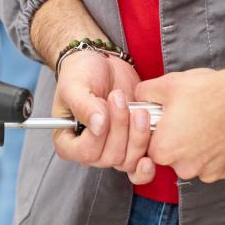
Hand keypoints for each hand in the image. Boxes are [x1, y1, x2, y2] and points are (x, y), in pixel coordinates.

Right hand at [52, 51, 155, 183]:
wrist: (102, 63)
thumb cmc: (81, 73)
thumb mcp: (74, 85)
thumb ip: (83, 106)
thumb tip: (98, 126)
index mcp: (69, 142)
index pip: (85, 152)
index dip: (98, 136)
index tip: (103, 108)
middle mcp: (90, 151)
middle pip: (110, 157)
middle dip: (120, 128)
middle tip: (119, 98)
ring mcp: (112, 149)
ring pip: (128, 160)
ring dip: (137, 136)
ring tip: (138, 110)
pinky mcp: (131, 144)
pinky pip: (142, 161)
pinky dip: (149, 150)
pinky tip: (155, 137)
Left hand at [135, 66, 224, 182]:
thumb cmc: (209, 91)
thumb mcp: (169, 84)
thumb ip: (145, 93)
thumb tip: (137, 97)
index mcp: (164, 150)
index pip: (152, 148)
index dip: (160, 132)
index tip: (170, 121)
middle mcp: (185, 168)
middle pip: (175, 158)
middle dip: (180, 142)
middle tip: (192, 120)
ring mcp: (210, 173)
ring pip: (198, 163)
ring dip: (200, 150)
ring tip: (210, 125)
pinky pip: (219, 165)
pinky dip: (220, 153)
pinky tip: (224, 133)